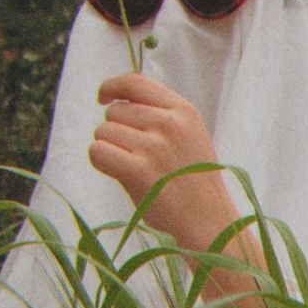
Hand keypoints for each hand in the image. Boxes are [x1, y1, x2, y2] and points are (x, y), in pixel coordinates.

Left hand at [90, 72, 272, 307]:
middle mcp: (169, 123)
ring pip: (103, 132)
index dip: (112, 87)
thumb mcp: (191, 137)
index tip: (102, 96)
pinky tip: (119, 175)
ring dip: (110, 150)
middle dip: (116, 132)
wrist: (210, 224)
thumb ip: (162, 115)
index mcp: (184, 110)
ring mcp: (153, 146)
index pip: (136, 82)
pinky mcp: (137, 170)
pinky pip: (98, 152)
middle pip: (115, 111)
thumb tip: (116, 102)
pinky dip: (101, 162)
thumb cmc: (197, 185)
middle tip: (136, 158)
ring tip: (134, 170)